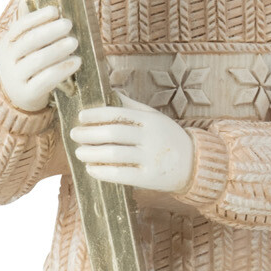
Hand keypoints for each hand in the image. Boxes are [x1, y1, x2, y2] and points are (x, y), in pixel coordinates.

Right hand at [0, 4, 80, 113]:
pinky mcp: (28, 93)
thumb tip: (49, 6)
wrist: (18, 98)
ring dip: (58, 49)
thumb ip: (35, 30)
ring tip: (75, 41)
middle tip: (69, 24)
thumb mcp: (26, 48)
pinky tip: (76, 61)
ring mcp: (16, 77)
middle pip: (30, 41)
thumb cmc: (29, 66)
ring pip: (38, 60)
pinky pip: (46, 79)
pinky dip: (62, 68)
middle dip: (50, 31)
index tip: (55, 10)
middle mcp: (9, 59)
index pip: (20, 26)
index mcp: (8, 44)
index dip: (37, 17)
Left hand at [69, 96, 195, 193]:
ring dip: (91, 152)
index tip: (81, 117)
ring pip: (114, 154)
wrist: (196, 164)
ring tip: (79, 152)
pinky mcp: (149, 178)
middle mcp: (151, 138)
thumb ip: (132, 106)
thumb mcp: (155, 117)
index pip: (118, 113)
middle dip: (89, 133)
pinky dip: (101, 171)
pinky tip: (90, 168)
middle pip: (113, 133)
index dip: (96, 115)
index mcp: (150, 120)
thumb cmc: (169, 138)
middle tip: (74, 134)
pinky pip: (120, 175)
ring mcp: (151, 159)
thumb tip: (108, 92)